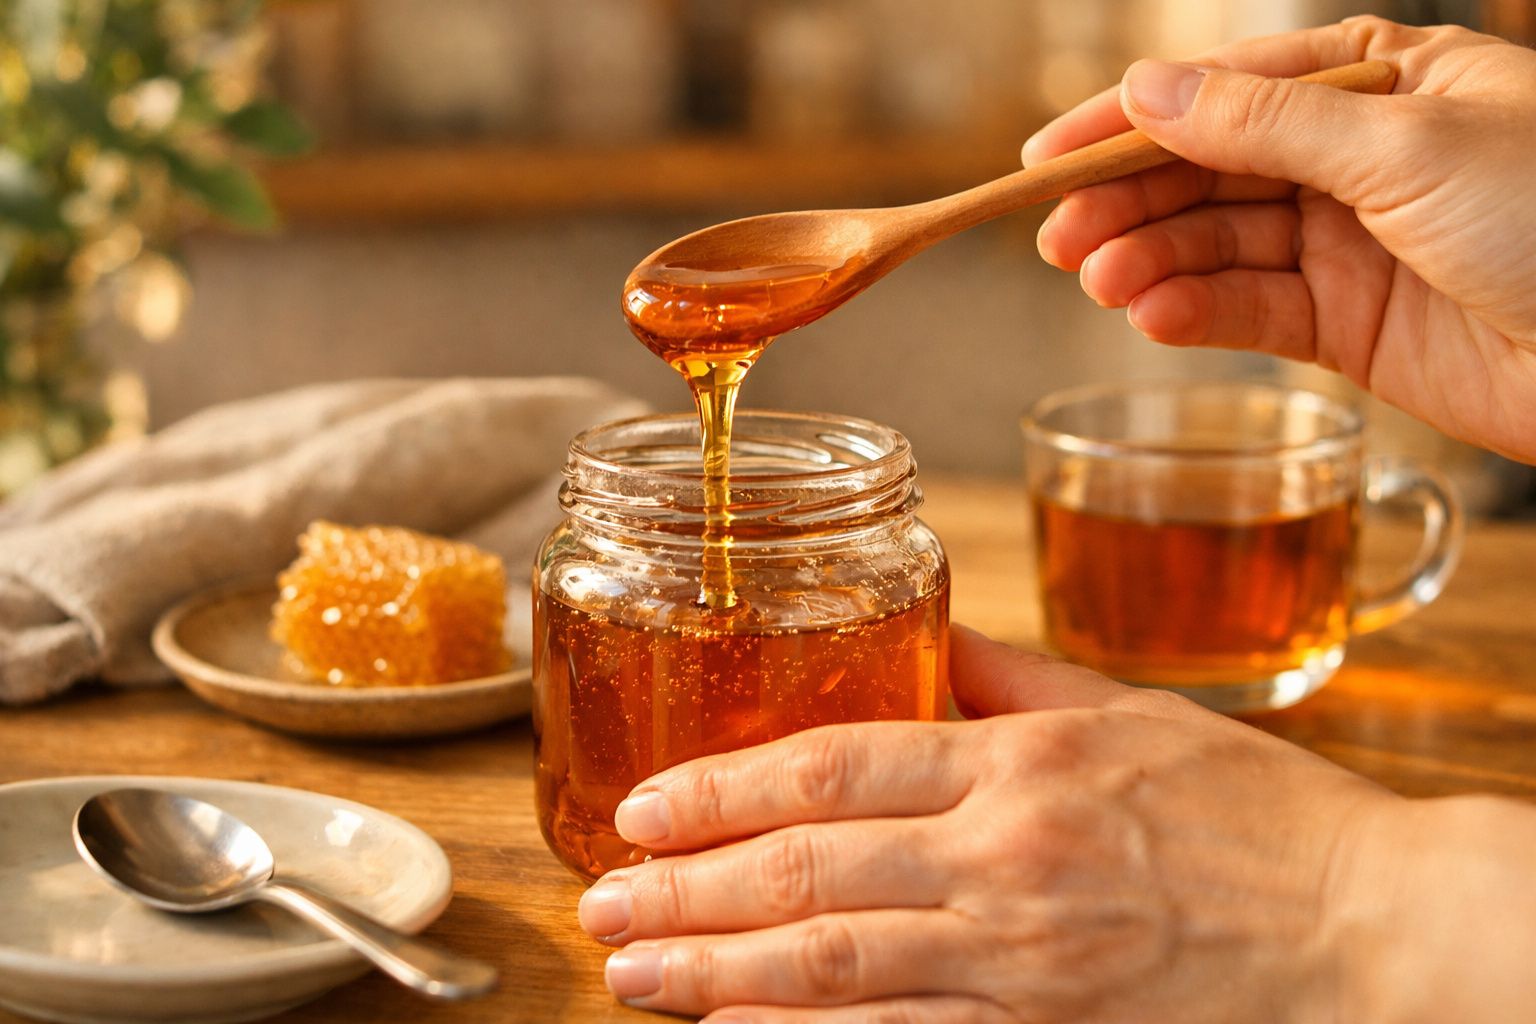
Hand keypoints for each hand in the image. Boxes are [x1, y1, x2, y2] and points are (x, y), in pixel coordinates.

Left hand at [575, 627, 1410, 1022]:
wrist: (1365, 926)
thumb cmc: (1250, 811)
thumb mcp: (1125, 711)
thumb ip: (1008, 676)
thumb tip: (916, 637)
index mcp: (1019, 764)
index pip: (832, 768)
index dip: (721, 788)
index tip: (643, 809)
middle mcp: (1005, 861)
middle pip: (807, 873)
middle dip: (686, 892)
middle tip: (602, 906)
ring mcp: (1021, 963)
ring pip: (833, 969)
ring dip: (718, 975)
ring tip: (635, 977)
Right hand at [1027, 17, 1535, 463]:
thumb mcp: (1402, 146)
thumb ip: (1264, 126)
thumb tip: (1151, 89)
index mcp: (1380, 81)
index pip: (1228, 90)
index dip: (1130, 122)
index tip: (1046, 156)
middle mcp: (1356, 158)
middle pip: (1209, 172)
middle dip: (1130, 201)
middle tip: (1055, 234)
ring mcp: (1349, 243)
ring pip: (1219, 246)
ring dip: (1152, 262)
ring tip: (1099, 281)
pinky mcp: (1350, 326)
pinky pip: (1252, 311)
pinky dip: (1197, 313)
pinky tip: (1152, 315)